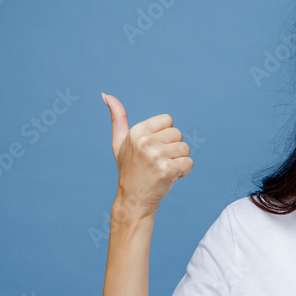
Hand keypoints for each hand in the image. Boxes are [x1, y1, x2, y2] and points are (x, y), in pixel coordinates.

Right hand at [103, 92, 192, 219]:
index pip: (168, 120)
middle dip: (173, 149)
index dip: (165, 136)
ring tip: (163, 169)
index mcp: (136, 132)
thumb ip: (117, 118)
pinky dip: (184, 172)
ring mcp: (156, 156)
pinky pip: (189, 163)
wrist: (133, 200)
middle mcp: (144, 142)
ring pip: (185, 149)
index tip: (153, 149)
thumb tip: (106, 95)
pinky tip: (170, 178)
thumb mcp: (119, 143)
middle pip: (178, 134)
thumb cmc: (129, 170)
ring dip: (179, 161)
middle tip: (158, 162)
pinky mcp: (167, 170)